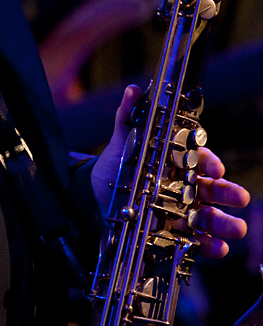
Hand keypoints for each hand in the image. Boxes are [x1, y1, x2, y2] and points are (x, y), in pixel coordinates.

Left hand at [91, 85, 249, 258]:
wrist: (96, 194)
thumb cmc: (117, 163)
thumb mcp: (123, 138)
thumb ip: (129, 115)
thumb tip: (133, 90)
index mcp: (176, 159)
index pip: (199, 158)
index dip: (209, 162)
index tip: (215, 168)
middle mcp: (183, 184)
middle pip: (210, 188)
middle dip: (227, 193)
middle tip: (241, 197)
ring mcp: (181, 208)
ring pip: (207, 215)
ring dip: (224, 222)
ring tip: (238, 228)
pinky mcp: (173, 231)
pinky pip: (194, 239)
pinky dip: (208, 244)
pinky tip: (218, 248)